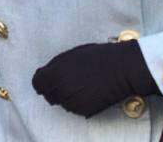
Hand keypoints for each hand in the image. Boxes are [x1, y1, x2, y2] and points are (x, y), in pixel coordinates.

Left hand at [31, 40, 157, 117]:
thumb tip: (45, 74)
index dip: (44, 81)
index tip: (52, 79)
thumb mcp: (75, 53)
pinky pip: (74, 107)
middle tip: (74, 80)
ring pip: (62, 102)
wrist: (124, 68)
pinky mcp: (82, 109)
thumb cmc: (101, 56)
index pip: (38, 83)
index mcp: (55, 71)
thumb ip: (57, 65)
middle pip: (49, 94)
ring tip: (86, 83)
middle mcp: (60, 87)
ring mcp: (70, 100)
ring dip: (68, 95)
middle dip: (57, 88)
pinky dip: (80, 101)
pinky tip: (92, 90)